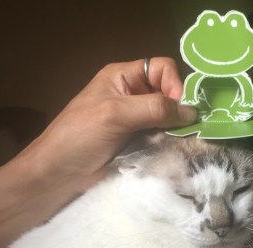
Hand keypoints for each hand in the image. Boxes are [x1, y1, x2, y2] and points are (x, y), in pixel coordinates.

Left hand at [21, 57, 195, 189]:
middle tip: (188, 129)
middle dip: (179, 108)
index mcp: (123, 77)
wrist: (60, 173)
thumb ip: (154, 108)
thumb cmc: (81, 136)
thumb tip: (191, 111)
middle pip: (167, 93)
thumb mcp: (116, 113)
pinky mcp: (137, 144)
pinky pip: (161, 138)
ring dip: (176, 129)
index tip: (179, 109)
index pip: (161, 68)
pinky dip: (169, 143)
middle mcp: (132, 96)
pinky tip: (174, 151)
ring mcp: (135, 122)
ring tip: (183, 143)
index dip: (175, 84)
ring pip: (167, 118)